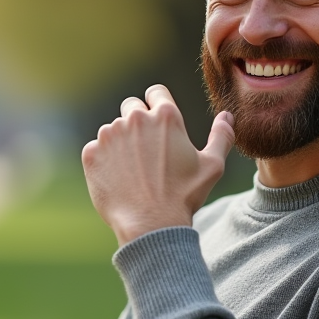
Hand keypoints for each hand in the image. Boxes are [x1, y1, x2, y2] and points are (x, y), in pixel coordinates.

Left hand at [81, 85, 233, 244]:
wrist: (150, 225)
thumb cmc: (183, 196)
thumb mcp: (212, 166)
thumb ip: (221, 136)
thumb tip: (226, 116)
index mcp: (165, 116)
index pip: (156, 93)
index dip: (157, 104)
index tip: (158, 122)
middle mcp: (135, 119)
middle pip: (132, 107)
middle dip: (138, 122)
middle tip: (146, 151)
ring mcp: (109, 135)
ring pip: (113, 129)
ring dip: (121, 143)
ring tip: (133, 171)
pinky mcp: (91, 153)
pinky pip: (96, 149)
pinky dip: (104, 161)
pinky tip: (117, 180)